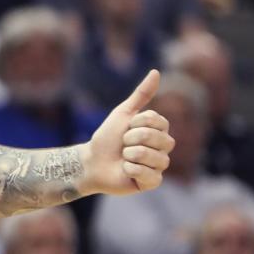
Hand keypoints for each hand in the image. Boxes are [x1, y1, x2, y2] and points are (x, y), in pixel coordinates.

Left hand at [82, 70, 174, 195]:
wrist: (91, 161)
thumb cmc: (107, 137)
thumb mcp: (123, 113)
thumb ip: (141, 94)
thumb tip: (156, 71)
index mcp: (159, 131)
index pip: (160, 121)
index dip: (138, 123)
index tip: (126, 127)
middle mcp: (163, 148)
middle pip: (160, 139)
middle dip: (133, 139)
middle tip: (122, 144)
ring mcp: (158, 166)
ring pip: (157, 158)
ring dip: (131, 155)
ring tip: (123, 157)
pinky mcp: (152, 182)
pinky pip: (151, 175)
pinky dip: (132, 170)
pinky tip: (126, 170)